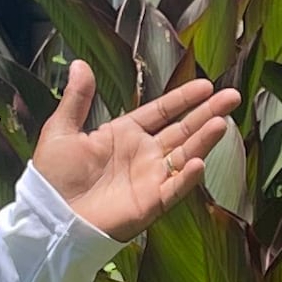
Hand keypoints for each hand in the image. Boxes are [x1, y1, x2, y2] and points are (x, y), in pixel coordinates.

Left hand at [34, 62, 240, 240]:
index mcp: (124, 135)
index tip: (206, 85)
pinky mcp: (150, 205)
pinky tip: (200, 162)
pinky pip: (174, 190)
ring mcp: (149, 180)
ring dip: (203, 141)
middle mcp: (143, 155)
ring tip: (222, 123)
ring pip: (184, 156)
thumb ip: (77, 99)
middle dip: (207, 113)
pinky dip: (187, 179)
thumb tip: (81, 63)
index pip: (161, 112)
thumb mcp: (62, 131)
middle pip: (182, 131)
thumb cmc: (52, 178)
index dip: (183, 99)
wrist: (48, 218)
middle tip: (233, 97)